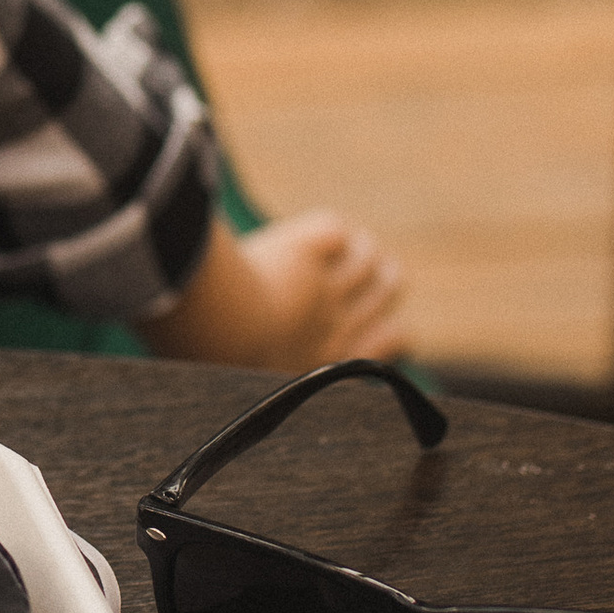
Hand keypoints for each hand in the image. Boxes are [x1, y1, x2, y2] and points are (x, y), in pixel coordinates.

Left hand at [144, 209, 409, 372]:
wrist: (214, 333)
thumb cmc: (224, 364)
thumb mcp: (258, 383)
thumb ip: (282, 369)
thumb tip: (278, 372)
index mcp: (333, 362)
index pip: (398, 335)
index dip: (389, 322)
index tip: (371, 317)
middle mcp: (340, 323)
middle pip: (393, 284)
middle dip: (380, 275)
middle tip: (354, 269)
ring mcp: (325, 284)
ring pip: (368, 253)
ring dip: (353, 246)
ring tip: (331, 247)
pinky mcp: (306, 250)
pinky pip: (334, 229)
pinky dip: (321, 230)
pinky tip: (305, 238)